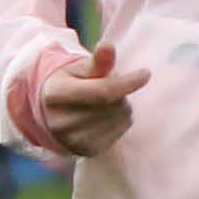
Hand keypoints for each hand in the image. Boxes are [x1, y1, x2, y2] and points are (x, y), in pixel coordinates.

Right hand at [33, 41, 151, 159]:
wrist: (52, 113)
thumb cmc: (70, 82)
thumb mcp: (79, 68)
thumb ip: (97, 61)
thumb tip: (108, 47)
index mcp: (56, 94)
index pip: (101, 91)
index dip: (126, 83)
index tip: (146, 73)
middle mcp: (61, 122)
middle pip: (114, 104)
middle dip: (120, 91)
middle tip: (108, 86)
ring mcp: (73, 141)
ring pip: (120, 118)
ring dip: (122, 105)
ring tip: (106, 101)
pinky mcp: (86, 151)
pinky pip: (121, 131)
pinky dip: (121, 120)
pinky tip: (107, 115)